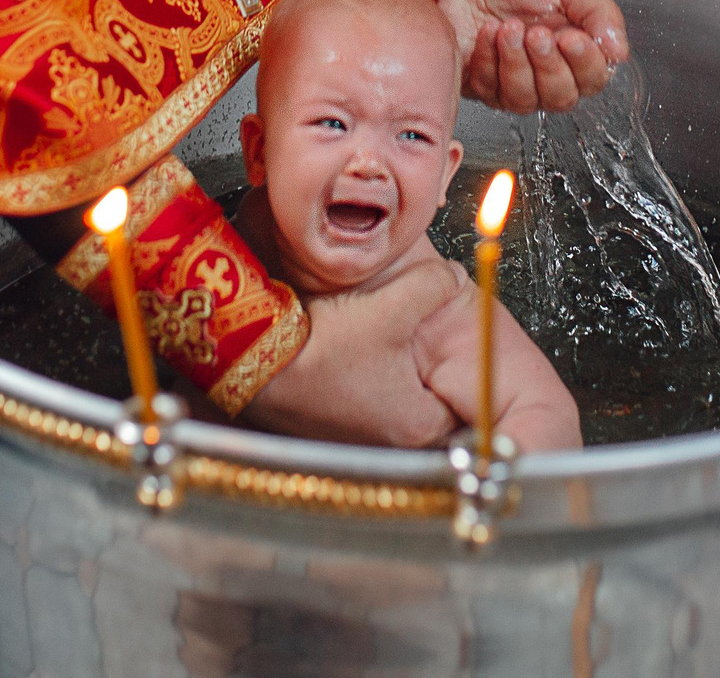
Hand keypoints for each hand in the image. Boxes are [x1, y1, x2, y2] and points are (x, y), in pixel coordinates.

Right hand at [239, 272, 460, 447]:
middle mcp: (392, 442)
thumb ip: (432, 288)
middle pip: (433, 406)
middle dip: (433, 376)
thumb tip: (452, 278)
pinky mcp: (332, 430)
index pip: (466, 405)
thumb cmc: (319, 347)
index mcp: (419, 423)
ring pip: (399, 406)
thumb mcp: (388, 308)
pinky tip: (359, 361)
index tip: (467, 352)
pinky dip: (370, 388)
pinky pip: (367, 409)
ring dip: (400, 382)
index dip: (467, 373)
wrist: (252, 360)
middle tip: (432, 348)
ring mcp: (360, 440)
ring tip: (396, 352)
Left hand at [439, 0, 628, 110]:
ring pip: (525, 100)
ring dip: (516, 62)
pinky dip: (489, 59)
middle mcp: (548, 76)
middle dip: (548, 65)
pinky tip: (487, 33)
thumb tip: (618, 52)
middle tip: (536, 33)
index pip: (593, 79)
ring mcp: (514, 86)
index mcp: (575, 52)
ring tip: (508, 27)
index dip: (584, 63)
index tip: (570, 36)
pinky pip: (491, 90)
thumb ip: (598, 14)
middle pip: (562, 98)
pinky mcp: (482, 88)